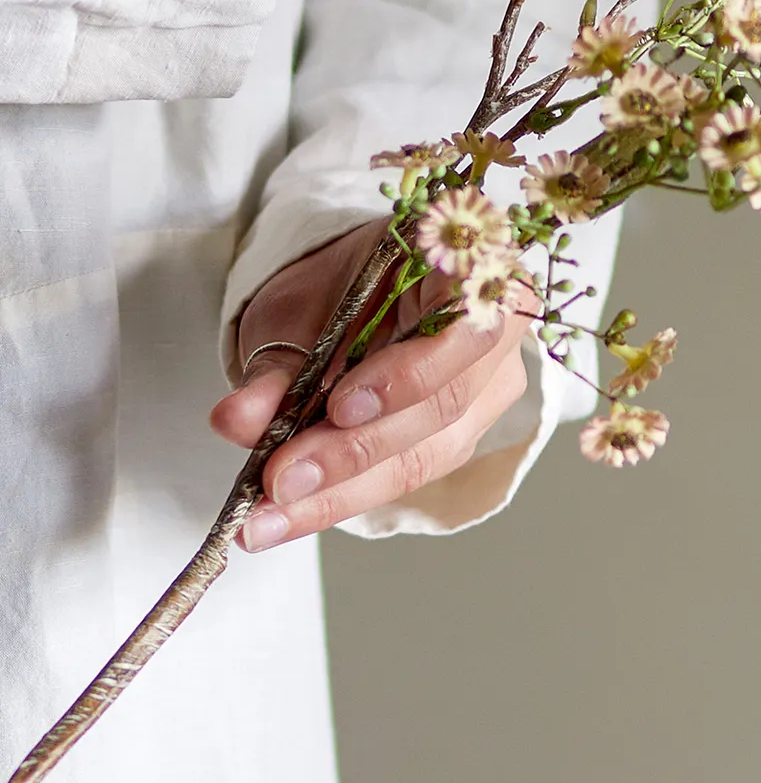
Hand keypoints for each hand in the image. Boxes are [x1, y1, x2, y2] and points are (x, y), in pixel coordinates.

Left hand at [211, 220, 536, 550]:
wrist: (349, 294)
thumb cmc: (337, 286)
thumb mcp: (297, 309)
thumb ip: (278, 366)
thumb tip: (238, 421)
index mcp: (475, 268)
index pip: (468, 327)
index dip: (410, 374)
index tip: (338, 408)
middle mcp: (500, 331)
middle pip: (443, 404)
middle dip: (354, 451)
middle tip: (279, 479)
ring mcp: (489, 389)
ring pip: (428, 452)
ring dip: (343, 490)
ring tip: (270, 513)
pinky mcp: (462, 435)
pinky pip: (410, 473)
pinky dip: (344, 497)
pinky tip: (290, 514)